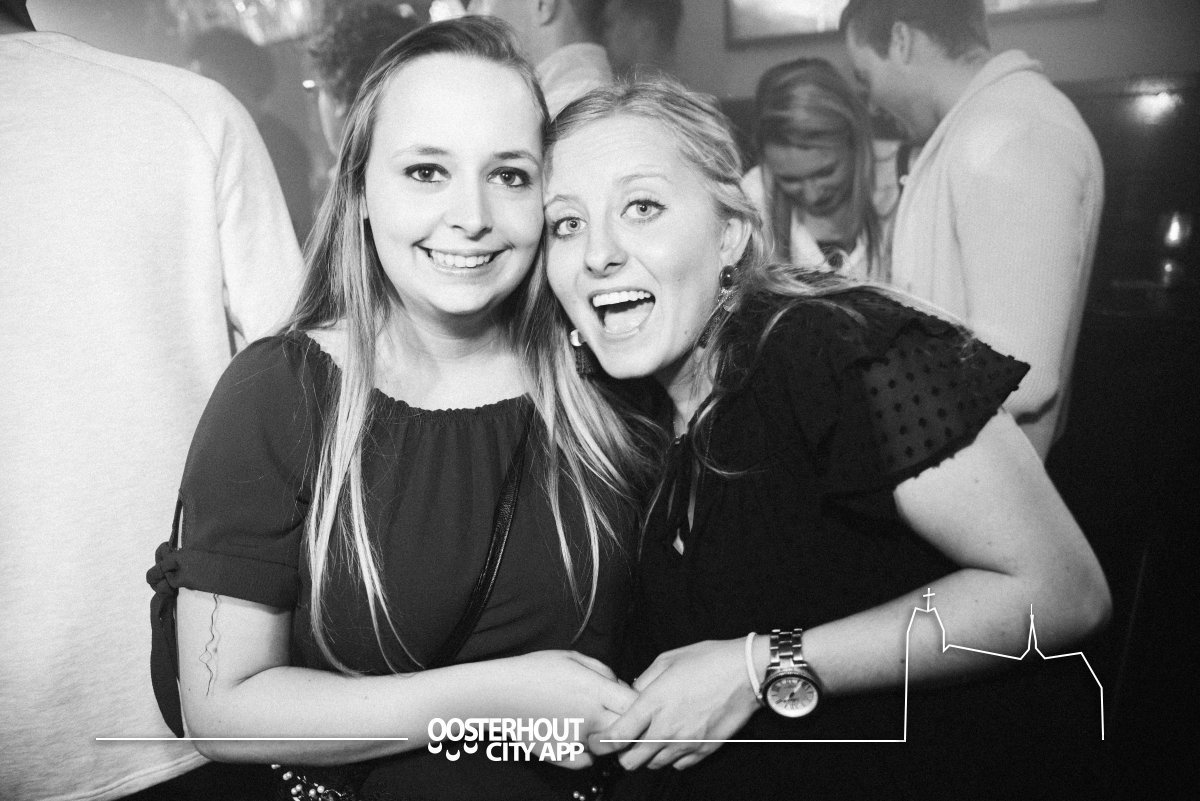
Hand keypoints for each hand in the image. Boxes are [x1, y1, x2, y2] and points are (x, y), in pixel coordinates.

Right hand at [494, 650, 635, 768]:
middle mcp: (589, 717)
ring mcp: (576, 739)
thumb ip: (604, 671)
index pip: (636, 704)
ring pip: (607, 747)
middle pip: (627, 730)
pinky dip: (586, 753)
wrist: (499, 692)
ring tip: (591, 722)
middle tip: (616, 715)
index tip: (632, 700)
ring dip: (606, 738)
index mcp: (594, 690)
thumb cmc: (534, 670)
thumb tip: (621, 686)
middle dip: (628, 725)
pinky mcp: (561, 755)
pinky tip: (575, 736)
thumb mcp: (573, 658)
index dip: (639, 703)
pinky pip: (586, 761)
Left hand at [591, 639, 758, 770]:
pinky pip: (678, 765)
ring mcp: (686, 742)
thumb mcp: (667, 659)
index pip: (617, 737)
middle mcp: (667, 728)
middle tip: (627, 741)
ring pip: (653, 766)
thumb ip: (643, 681)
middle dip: (624, 754)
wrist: (746, 672)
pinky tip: (674, 740)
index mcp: (654, 703)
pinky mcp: (704, 749)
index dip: (603, 743)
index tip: (599, 739)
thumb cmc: (710, 661)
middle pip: (631, 762)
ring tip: (653, 737)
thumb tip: (632, 693)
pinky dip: (672, 757)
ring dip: (648, 755)